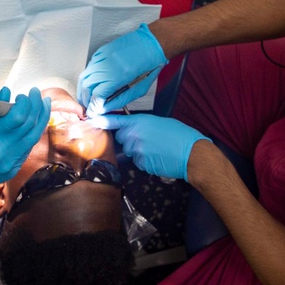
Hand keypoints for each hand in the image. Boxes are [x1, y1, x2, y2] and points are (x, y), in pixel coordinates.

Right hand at [0, 87, 51, 211]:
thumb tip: (7, 92)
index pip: (18, 116)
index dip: (26, 102)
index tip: (24, 95)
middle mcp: (2, 151)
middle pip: (30, 125)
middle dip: (37, 106)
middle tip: (37, 94)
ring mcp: (9, 163)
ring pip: (33, 138)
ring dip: (41, 119)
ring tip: (43, 105)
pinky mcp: (13, 171)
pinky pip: (27, 150)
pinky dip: (31, 135)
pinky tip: (33, 124)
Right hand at [78, 23, 166, 116]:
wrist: (151, 43)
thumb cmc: (149, 66)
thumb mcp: (138, 90)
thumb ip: (119, 100)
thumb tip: (103, 109)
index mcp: (119, 76)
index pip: (97, 95)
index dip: (93, 107)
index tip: (92, 113)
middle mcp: (108, 65)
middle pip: (87, 86)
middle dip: (85, 100)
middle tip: (89, 108)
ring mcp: (103, 57)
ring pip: (84, 77)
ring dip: (84, 90)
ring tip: (88, 98)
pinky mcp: (101, 52)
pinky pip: (89, 67)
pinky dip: (88, 78)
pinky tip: (92, 84)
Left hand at [88, 113, 208, 181]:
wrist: (191, 154)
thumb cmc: (180, 135)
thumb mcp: (161, 122)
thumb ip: (144, 124)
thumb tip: (136, 129)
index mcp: (140, 121)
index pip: (115, 121)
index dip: (103, 121)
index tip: (92, 120)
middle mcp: (135, 135)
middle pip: (121, 139)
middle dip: (128, 140)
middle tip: (145, 140)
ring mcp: (137, 150)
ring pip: (129, 151)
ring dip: (137, 151)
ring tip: (154, 150)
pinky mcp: (141, 163)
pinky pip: (137, 161)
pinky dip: (143, 161)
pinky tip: (156, 158)